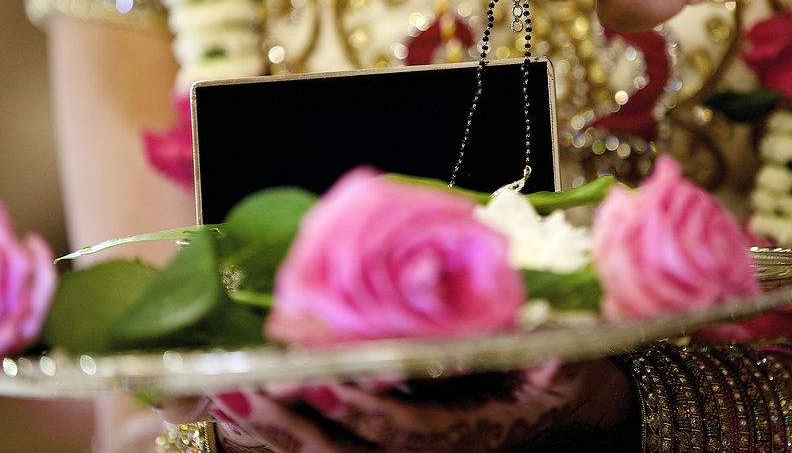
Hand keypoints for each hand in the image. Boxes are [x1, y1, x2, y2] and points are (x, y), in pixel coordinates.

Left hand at [204, 360, 633, 451]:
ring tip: (227, 401)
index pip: (404, 431)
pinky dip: (282, 443)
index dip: (360, 409)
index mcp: (469, 438)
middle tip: (242, 388)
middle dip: (295, 425)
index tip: (317, 380)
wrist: (564, 412)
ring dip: (276, 435)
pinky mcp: (392, 451)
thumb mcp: (564, 368)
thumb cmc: (560, 382)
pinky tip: (240, 423)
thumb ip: (547, 361)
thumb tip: (542, 348)